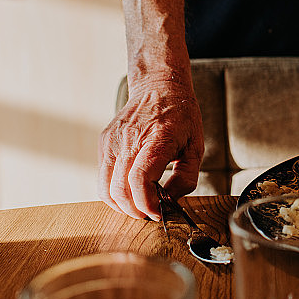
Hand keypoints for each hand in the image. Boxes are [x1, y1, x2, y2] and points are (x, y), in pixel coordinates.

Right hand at [98, 0, 201, 219]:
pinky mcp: (105, 142)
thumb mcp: (196, 145)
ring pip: (105, 187)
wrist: (159, 86)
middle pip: (120, 190)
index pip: (140, 181)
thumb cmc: (181, 115)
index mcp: (156, 140)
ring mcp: (113, 141)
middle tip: (150, 213)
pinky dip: (112, 191)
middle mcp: (130, 140)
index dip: (147, 204)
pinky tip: (129, 190)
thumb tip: (170, 200)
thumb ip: (186, 176)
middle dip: (135, 210)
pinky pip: (102, 176)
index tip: (158, 212)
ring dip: (121, 204)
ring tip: (139, 205)